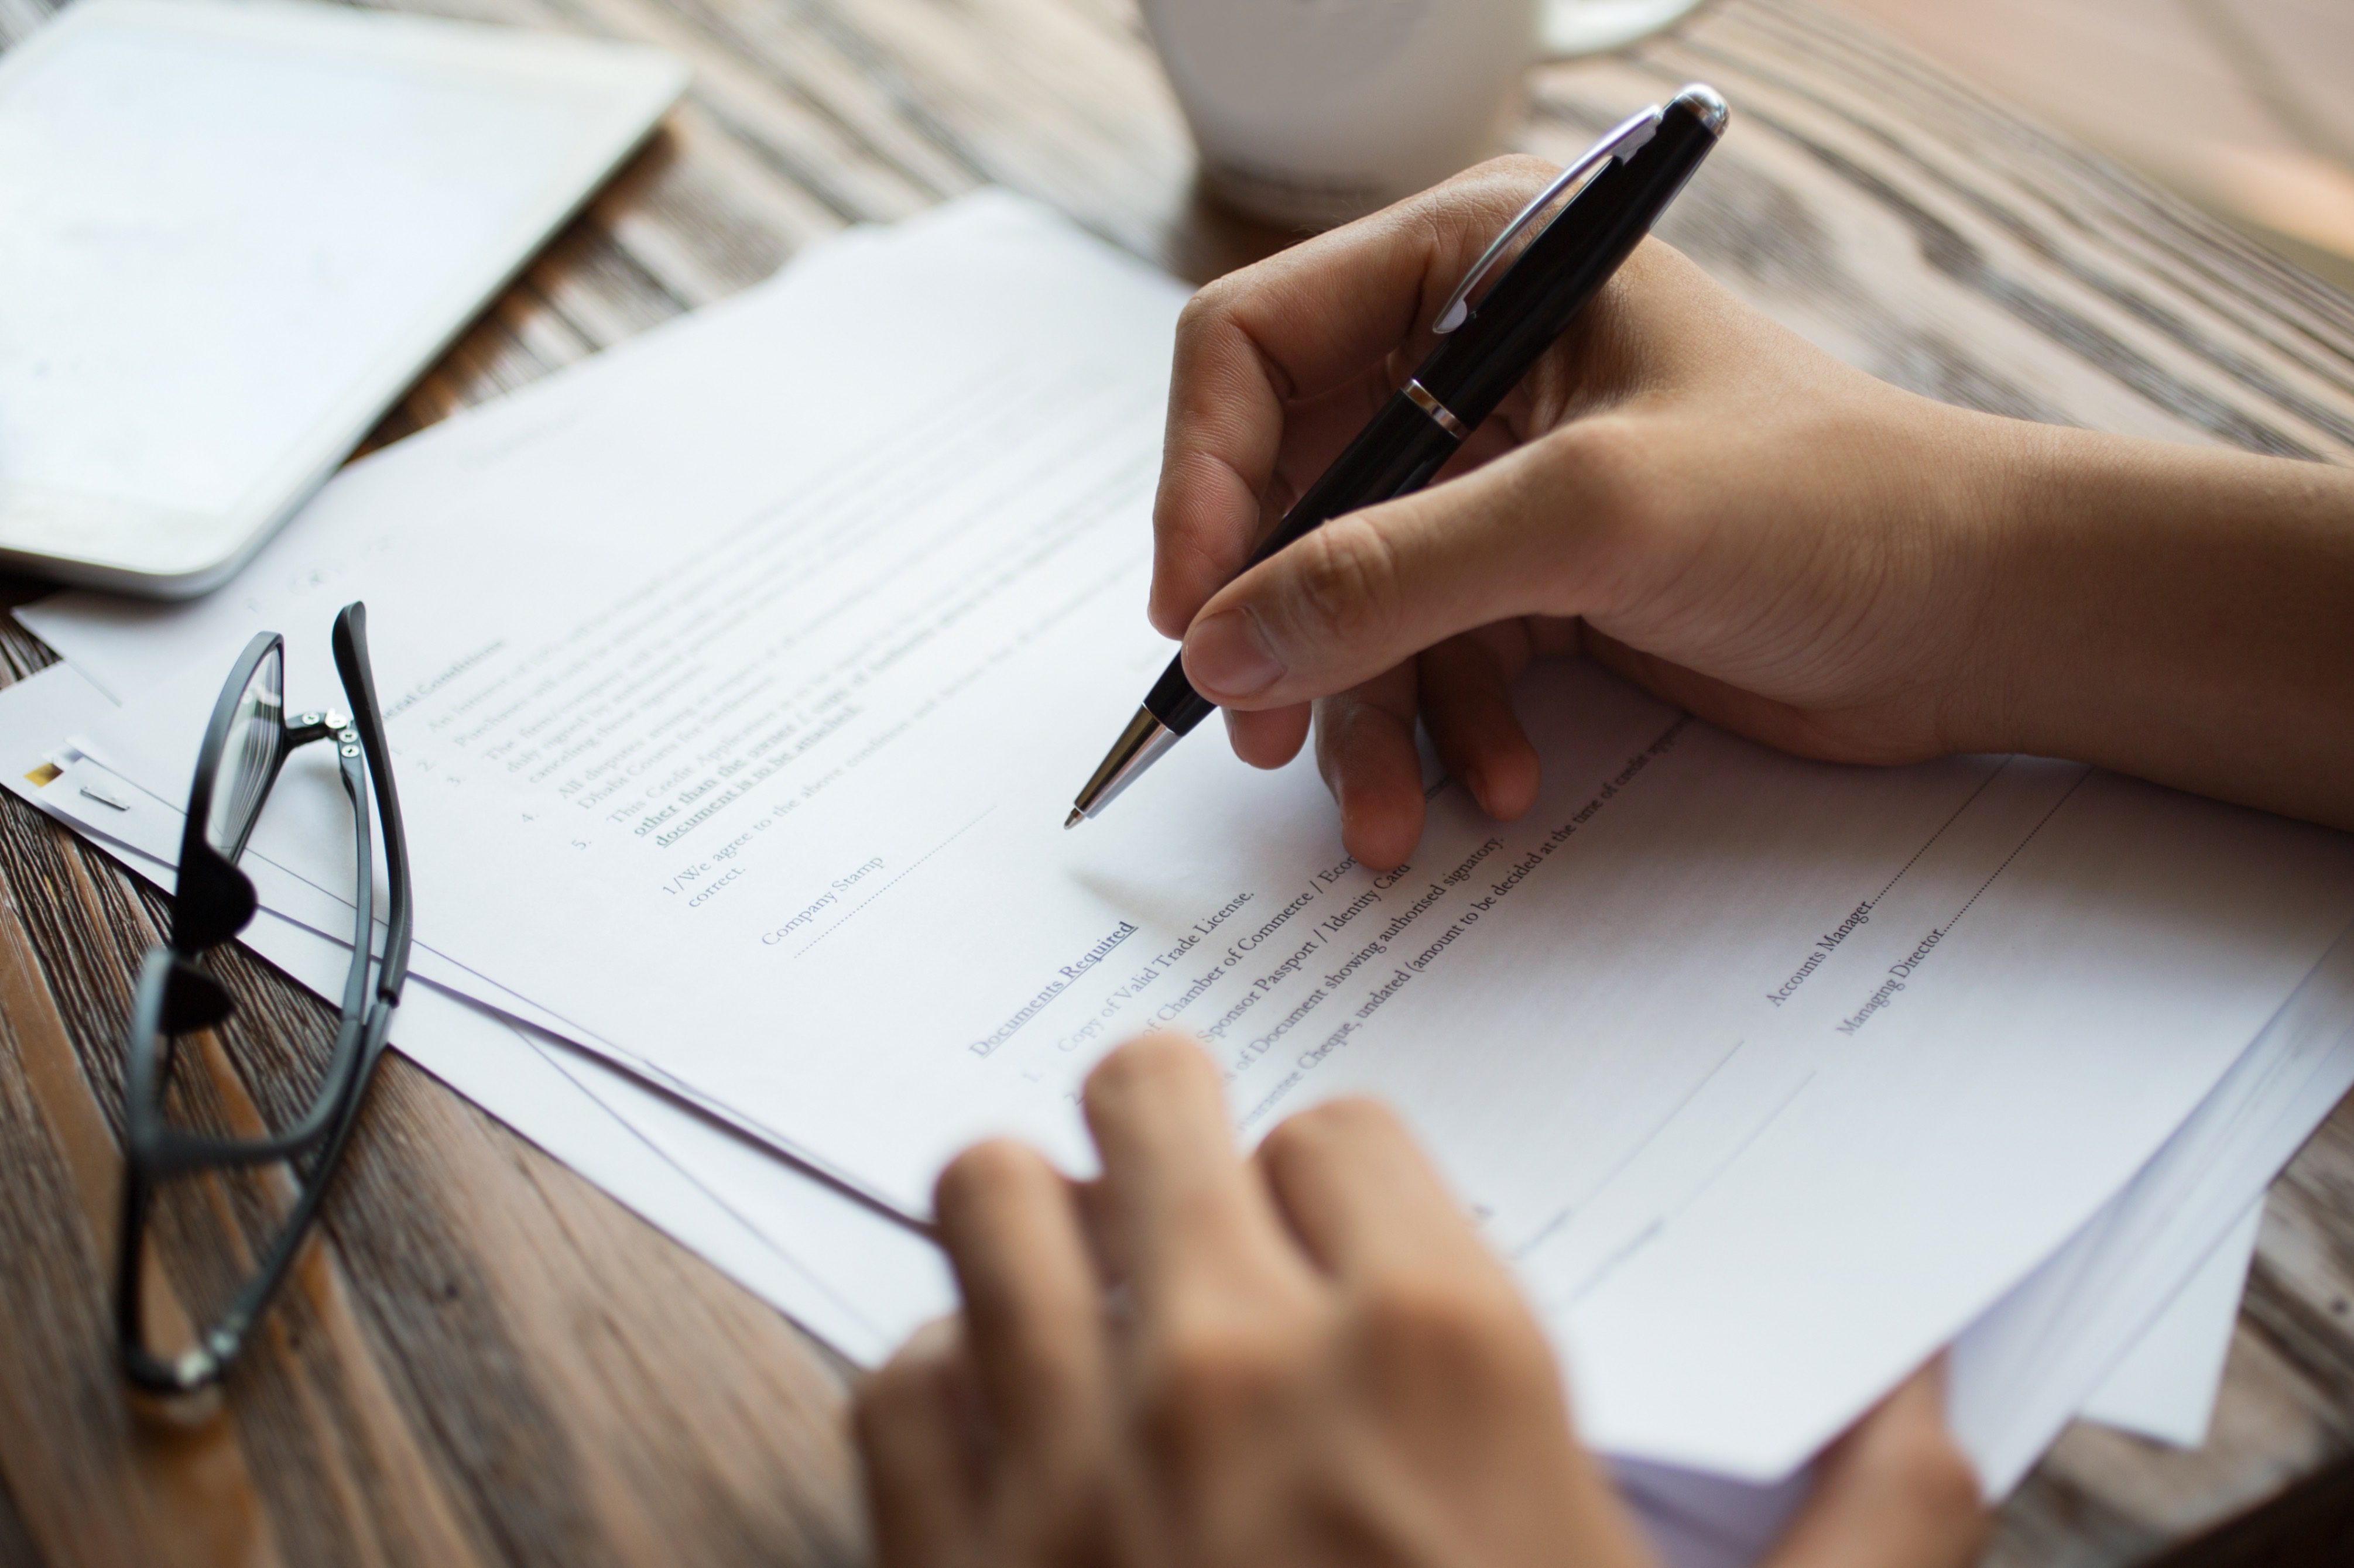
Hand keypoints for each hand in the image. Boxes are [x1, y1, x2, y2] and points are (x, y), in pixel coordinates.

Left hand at [853, 1032, 1986, 1567]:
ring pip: (986, 1196)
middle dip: (1168, 1125)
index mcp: (1439, 1358)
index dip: (1344, 1179)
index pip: (1345, 1130)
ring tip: (1085, 1278)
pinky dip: (942, 1383)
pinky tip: (1009, 1437)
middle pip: (1144, 1100)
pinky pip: (895, 1375)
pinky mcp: (940, 1556)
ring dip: (1035, 1223)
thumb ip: (1875, 1527)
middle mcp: (1232, 1363)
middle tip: (1189, 1186)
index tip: (1344, 1237)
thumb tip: (1930, 1400)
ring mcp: (1065, 1453)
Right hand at [1151, 158, 2353, 865]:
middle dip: (1277, 624)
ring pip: (1345, 595)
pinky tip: (1494, 786)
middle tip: (1262, 734)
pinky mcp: (1526, 576)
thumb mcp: (1594, 519)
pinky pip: (1420, 656)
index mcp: (1472, 262)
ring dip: (1358, 713)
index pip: (1251, 348)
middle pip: (1285, 490)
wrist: (1979, 617)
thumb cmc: (1829, 507)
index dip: (1201, 480)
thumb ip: (1394, 572)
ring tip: (1386, 817)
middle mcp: (1465, 359)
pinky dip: (1439, 731)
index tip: (1191, 613)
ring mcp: (1493, 475)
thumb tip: (1217, 643)